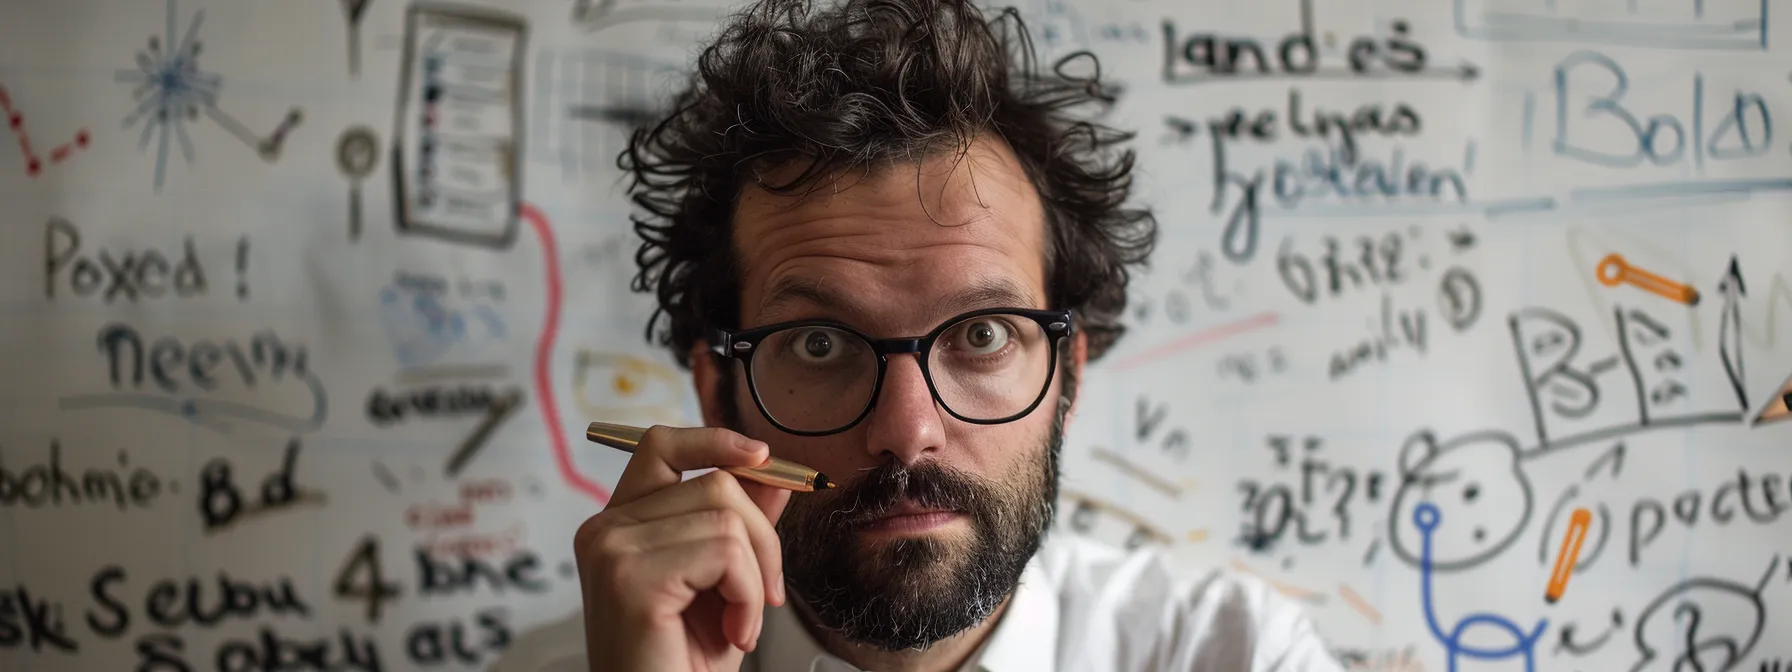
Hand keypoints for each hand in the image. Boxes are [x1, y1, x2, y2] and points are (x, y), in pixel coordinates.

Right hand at [573, 426, 792, 671]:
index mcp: (617, 525)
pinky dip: (749, 595)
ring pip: (727, 515)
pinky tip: (733, 633)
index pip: (662, 444)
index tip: (762, 456)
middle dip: (764, 537)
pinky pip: (726, 551)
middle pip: (714, 480)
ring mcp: (612, 549)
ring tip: (740, 623)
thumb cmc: (681, 665)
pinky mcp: (630, 576)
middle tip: (766, 597)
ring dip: (757, 577)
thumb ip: (740, 524)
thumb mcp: (724, 585)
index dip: (715, 438)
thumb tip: (773, 472)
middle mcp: (605, 529)